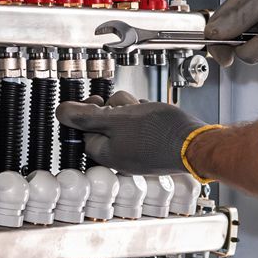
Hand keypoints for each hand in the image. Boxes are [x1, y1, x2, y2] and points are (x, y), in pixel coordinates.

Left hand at [56, 91, 207, 174]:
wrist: (196, 143)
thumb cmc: (160, 134)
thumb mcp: (117, 119)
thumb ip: (87, 116)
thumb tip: (61, 112)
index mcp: (106, 154)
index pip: (84, 130)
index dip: (88, 111)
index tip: (95, 101)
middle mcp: (120, 157)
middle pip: (105, 123)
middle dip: (114, 109)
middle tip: (125, 107)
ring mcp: (137, 152)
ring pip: (124, 122)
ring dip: (130, 110)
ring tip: (144, 110)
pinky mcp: (152, 146)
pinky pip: (141, 126)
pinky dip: (145, 116)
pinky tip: (155, 115)